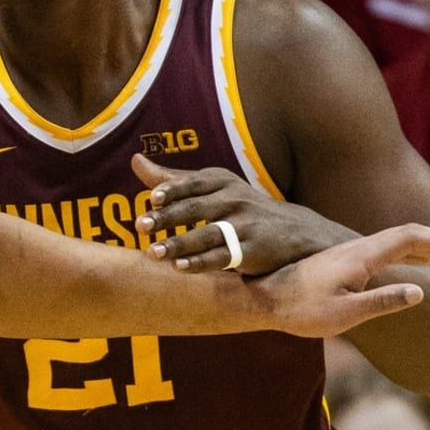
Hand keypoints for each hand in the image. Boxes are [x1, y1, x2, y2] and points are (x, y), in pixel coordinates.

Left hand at [132, 153, 345, 274]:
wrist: (295, 232)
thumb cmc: (240, 208)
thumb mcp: (213, 188)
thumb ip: (173, 179)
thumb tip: (134, 161)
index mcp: (221, 182)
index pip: (193, 183)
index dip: (173, 190)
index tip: (152, 198)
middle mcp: (233, 200)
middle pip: (195, 208)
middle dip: (167, 217)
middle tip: (140, 226)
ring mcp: (244, 226)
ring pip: (206, 235)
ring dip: (178, 244)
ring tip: (153, 253)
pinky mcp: (252, 251)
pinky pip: (222, 257)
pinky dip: (200, 263)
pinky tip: (179, 268)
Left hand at [254, 224, 429, 337]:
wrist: (264, 300)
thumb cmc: (301, 310)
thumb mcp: (344, 314)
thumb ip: (382, 302)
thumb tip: (419, 291)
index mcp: (360, 257)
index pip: (408, 238)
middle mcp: (356, 249)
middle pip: (405, 234)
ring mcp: (349, 253)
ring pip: (395, 240)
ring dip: (426, 245)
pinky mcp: (343, 261)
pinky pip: (385, 249)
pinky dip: (409, 252)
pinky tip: (421, 263)